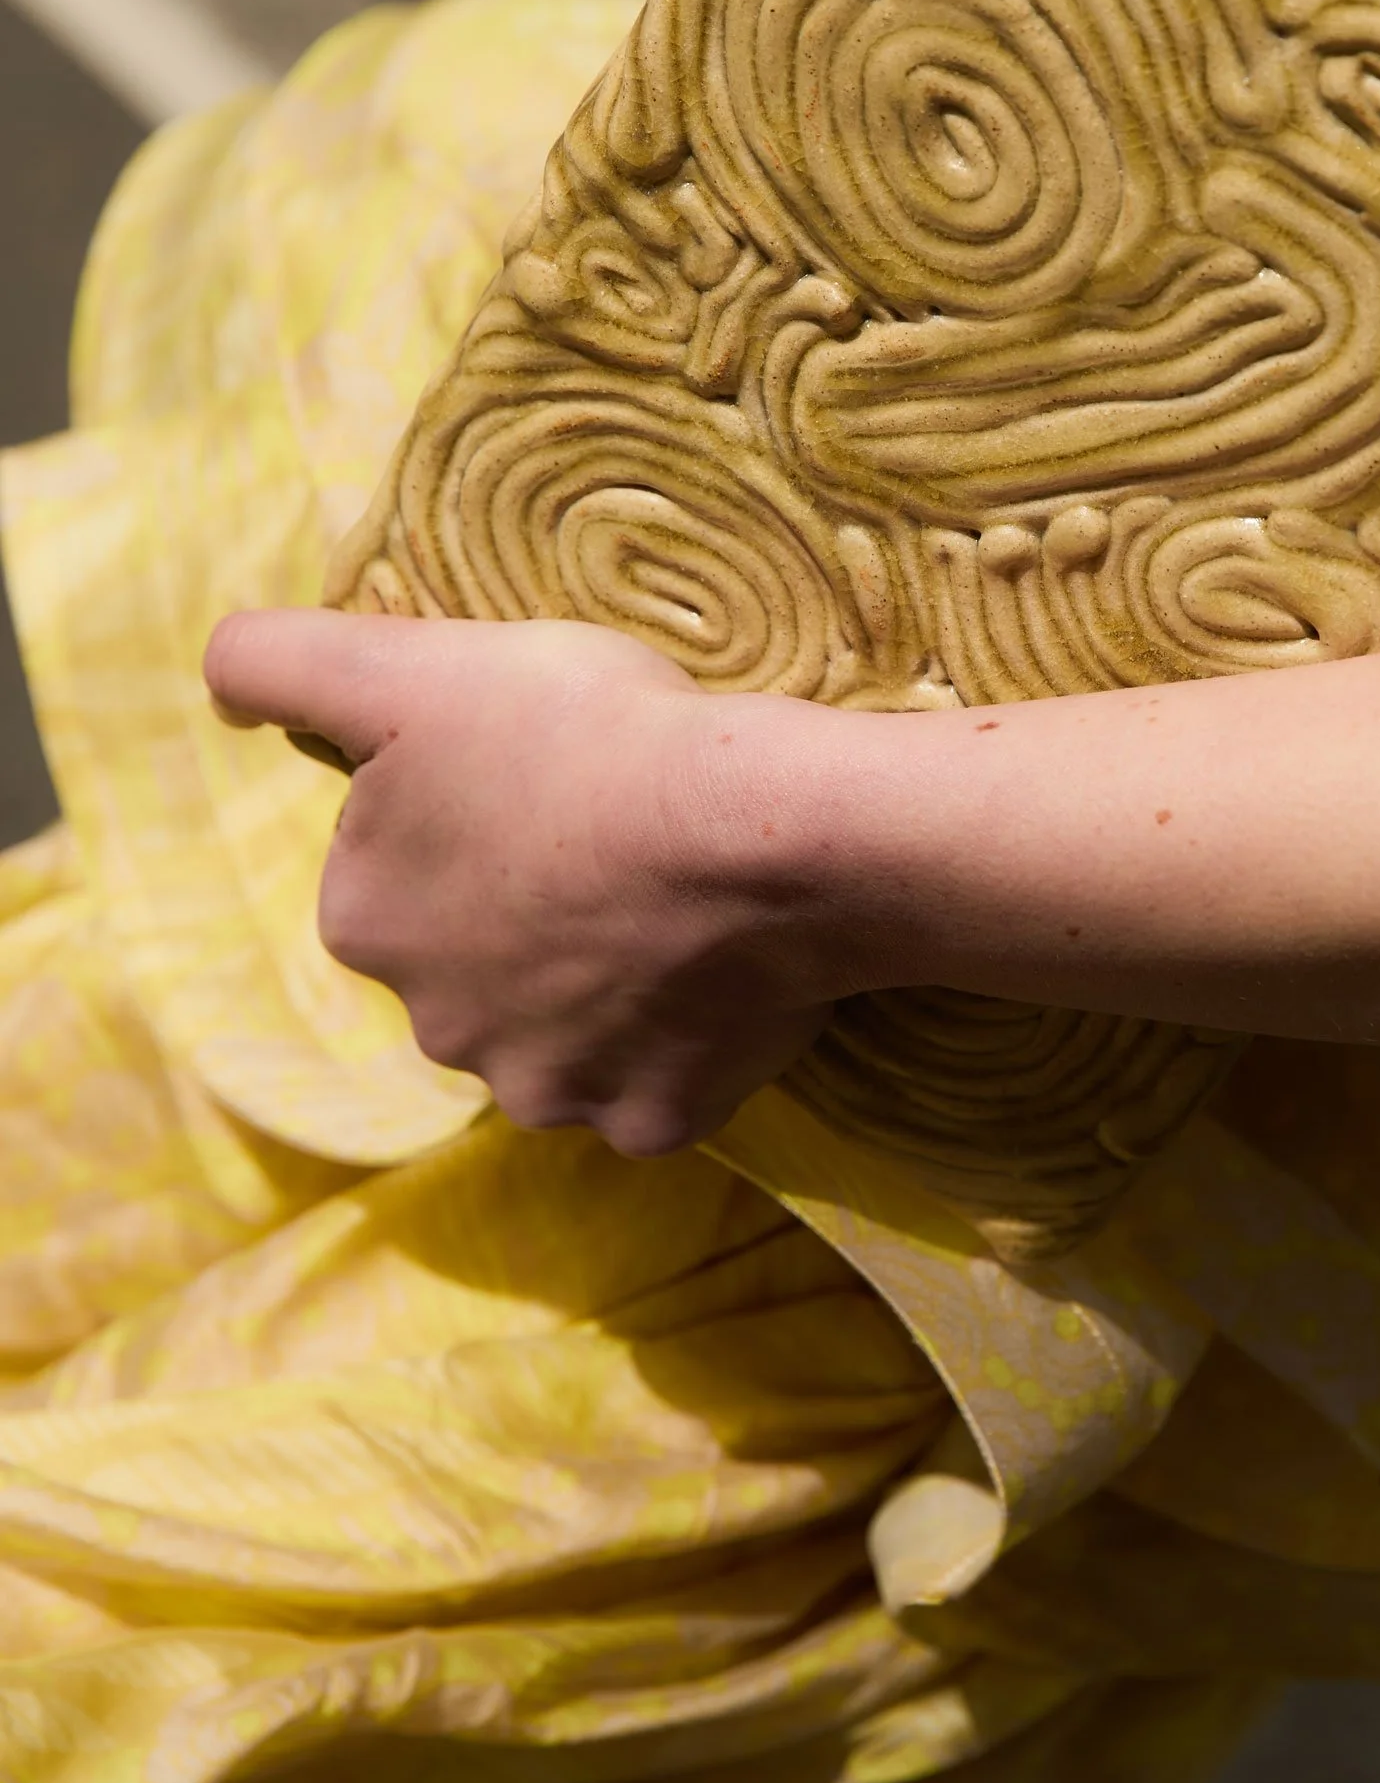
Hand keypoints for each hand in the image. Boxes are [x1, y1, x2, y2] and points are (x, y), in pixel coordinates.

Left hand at [204, 610, 853, 1154]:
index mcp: (367, 921)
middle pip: (471, 960)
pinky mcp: (654, 1121)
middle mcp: (438, 1029)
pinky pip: (654, 1088)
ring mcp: (550, 1088)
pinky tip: (716, 981)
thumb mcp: (405, 662)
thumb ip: (280, 661)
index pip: (395, 862)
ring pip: (558, 1034)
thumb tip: (217, 682)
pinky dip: (678, 1047)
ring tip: (671, 908)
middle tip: (607, 839)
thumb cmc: (582, 736)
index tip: (532, 774)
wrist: (759, 835)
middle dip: (518, 916)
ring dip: (596, 990)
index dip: (459, 811)